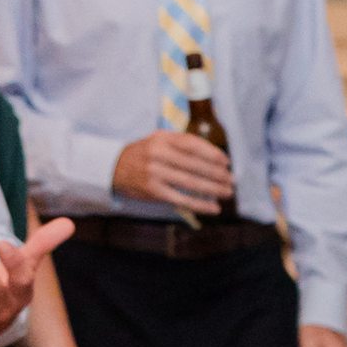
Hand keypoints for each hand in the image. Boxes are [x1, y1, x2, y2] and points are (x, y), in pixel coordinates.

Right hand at [112, 131, 232, 213]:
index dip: (212, 153)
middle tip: (231, 180)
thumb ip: (181, 143)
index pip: (192, 144)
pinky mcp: (153, 191)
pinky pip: (181, 199)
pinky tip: (213, 207)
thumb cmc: (145, 153)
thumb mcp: (159, 139)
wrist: (114, 168)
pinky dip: (200, 204)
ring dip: (213, 189)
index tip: (226, 161)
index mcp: (162, 138)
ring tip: (227, 192)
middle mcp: (158, 154)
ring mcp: (155, 173)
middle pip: (194, 164)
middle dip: (217, 173)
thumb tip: (214, 156)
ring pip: (190, 182)